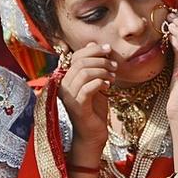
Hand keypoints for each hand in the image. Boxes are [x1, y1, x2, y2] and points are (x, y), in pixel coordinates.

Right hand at [59, 42, 114, 156]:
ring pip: (84, 73)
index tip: (108, 49)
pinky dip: (99, 83)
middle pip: (80, 63)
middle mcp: (63, 86)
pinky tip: (108, 86)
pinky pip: (87, 88)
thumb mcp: (96, 83)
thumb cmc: (94, 109)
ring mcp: (69, 97)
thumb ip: (93, 65)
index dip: (93, 50)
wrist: (93, 134)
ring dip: (102, 71)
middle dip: (101, 61)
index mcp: (66, 78)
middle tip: (114, 66)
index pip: (76, 56)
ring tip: (112, 77)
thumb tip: (92, 43)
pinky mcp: (77, 107)